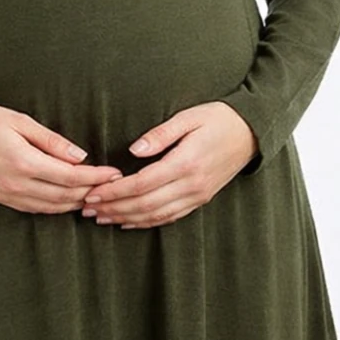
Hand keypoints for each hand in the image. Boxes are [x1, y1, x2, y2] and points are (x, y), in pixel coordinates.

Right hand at [0, 102, 122, 212]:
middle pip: (65, 196)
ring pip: (52, 207)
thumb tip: (80, 157)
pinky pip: (36, 209)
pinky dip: (57, 206)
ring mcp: (7, 195)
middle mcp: (15, 184)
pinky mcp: (1, 199)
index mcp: (22, 162)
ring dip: (76, 202)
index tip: (114, 173)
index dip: (96, 177)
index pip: (69, 176)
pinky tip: (69, 199)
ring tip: (97, 194)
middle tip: (113, 185)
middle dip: (92, 191)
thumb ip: (52, 141)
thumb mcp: (20, 120)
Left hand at [80, 102, 258, 228]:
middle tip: (87, 209)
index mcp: (185, 163)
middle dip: (113, 208)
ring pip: (156, 215)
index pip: (142, 184)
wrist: (252, 132)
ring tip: (100, 218)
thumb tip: (133, 150)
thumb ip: (160, 134)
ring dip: (125, 218)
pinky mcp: (201, 199)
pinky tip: (128, 222)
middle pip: (145, 204)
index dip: (114, 191)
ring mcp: (197, 195)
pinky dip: (147, 222)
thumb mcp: (189, 117)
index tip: (92, 193)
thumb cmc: (218, 118)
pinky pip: (170, 217)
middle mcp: (191, 184)